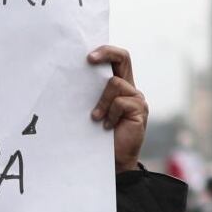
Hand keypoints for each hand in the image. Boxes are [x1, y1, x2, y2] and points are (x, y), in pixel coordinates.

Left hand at [87, 45, 146, 172]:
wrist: (113, 160)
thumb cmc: (98, 136)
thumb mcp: (93, 109)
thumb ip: (91, 94)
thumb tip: (72, 78)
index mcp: (119, 85)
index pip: (117, 58)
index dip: (105, 51)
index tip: (87, 56)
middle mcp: (130, 88)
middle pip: (124, 57)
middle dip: (106, 53)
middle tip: (89, 59)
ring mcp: (137, 99)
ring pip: (115, 84)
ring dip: (101, 101)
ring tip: (96, 118)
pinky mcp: (139, 110)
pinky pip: (120, 102)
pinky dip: (109, 114)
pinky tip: (107, 127)